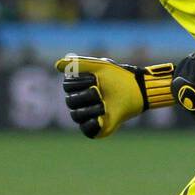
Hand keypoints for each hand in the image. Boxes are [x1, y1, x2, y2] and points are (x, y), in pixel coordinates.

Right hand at [56, 55, 174, 138]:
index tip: (95, 79)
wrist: (138, 89)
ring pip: (76, 116)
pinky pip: (87, 130)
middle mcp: (81, 102)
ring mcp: (89, 115)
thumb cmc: (120, 77)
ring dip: (91, 108)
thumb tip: (57, 64)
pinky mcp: (98, 127)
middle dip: (85, 95)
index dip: (80, 82)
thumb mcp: (100, 66)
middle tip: (99, 91)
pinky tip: (101, 118)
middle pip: (70, 101)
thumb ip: (79, 64)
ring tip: (104, 104)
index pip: (67, 86)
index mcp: (79, 87)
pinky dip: (92, 124)